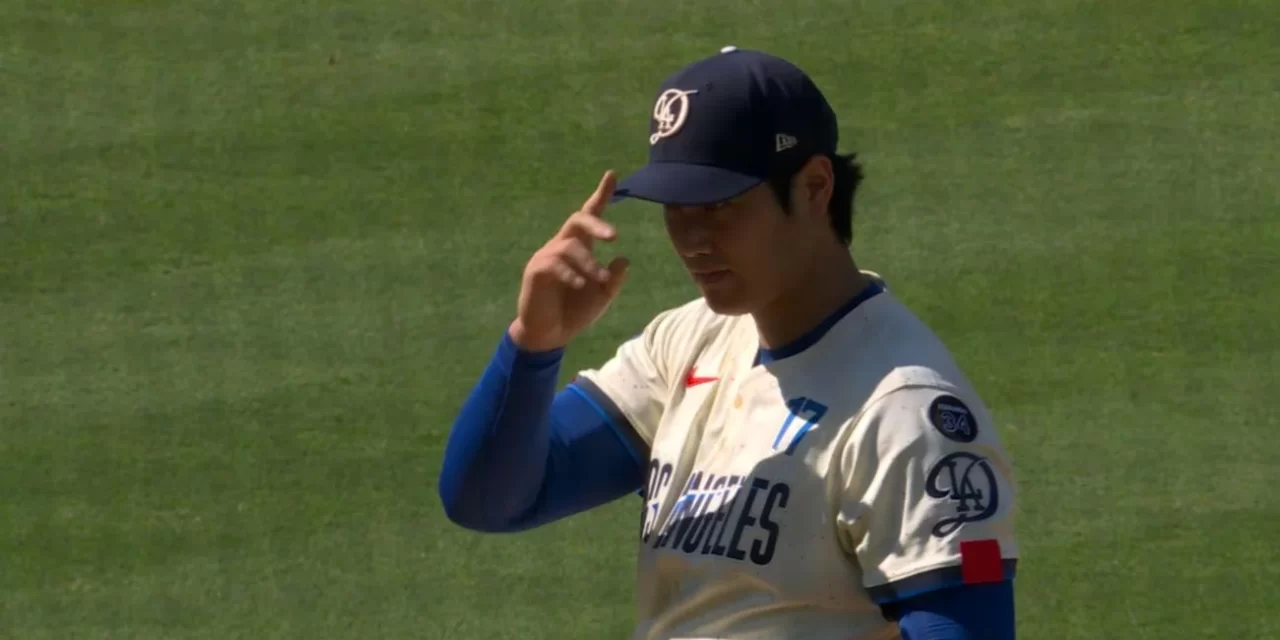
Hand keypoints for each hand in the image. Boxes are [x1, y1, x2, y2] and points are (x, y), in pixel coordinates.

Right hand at [509, 171, 629, 351]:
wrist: (549, 335)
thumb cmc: (575, 311)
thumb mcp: (602, 296)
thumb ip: (613, 279)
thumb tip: (624, 259)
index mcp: (579, 247)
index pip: (590, 215)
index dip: (601, 195)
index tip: (612, 174)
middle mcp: (562, 246)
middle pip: (577, 219)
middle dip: (596, 223)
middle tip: (614, 237)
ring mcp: (547, 257)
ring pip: (570, 246)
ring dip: (589, 263)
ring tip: (600, 280)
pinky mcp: (536, 271)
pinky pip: (555, 264)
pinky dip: (571, 273)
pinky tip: (579, 285)